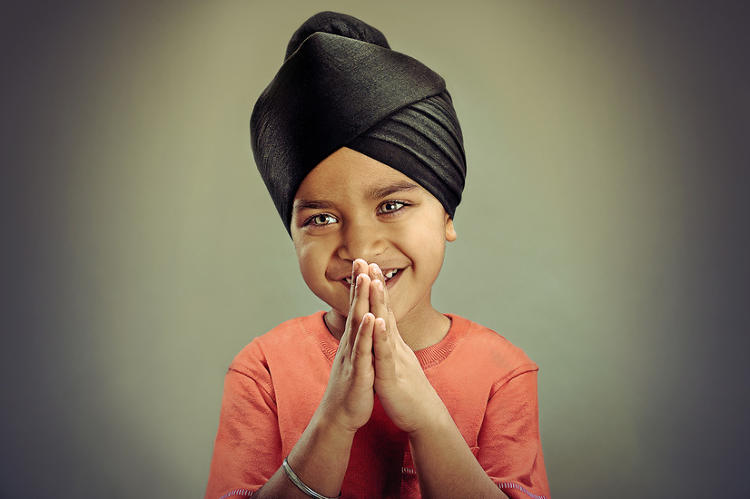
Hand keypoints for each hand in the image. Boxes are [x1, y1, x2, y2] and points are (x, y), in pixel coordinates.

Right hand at [316, 259, 375, 432]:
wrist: (340, 416)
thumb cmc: (350, 387)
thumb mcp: (356, 358)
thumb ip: (357, 340)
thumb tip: (360, 323)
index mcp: (353, 340)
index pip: (357, 307)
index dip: (360, 285)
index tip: (363, 262)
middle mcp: (350, 343)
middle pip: (355, 308)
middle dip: (358, 283)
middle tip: (360, 258)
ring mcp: (353, 356)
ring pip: (357, 324)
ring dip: (361, 301)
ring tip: (365, 279)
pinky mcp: (358, 372)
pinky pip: (363, 350)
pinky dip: (366, 334)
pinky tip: (371, 318)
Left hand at [367, 263, 446, 433]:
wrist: (423, 414)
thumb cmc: (407, 388)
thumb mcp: (395, 360)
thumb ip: (389, 343)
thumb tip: (383, 328)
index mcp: (391, 341)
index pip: (382, 308)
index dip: (375, 287)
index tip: (368, 265)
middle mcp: (394, 344)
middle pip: (384, 309)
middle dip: (375, 285)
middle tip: (368, 260)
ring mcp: (394, 357)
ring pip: (385, 325)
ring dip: (379, 302)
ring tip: (373, 280)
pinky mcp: (391, 374)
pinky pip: (386, 353)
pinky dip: (382, 336)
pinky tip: (379, 320)